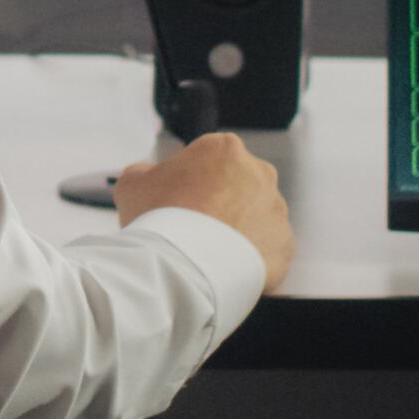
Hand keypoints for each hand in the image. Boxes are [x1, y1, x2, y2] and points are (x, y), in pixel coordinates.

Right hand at [115, 130, 294, 295]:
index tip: (175, 205)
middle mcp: (260, 172)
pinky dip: (249, 259)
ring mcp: (277, 210)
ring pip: (254, 218)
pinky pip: (266, 250)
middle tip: (192, 230)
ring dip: (236, 232)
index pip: (207, 161)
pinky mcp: (286, 245)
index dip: (188, 183)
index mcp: (224, 149)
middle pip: (236, 187)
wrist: (184, 269)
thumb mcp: (132, 183)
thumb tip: (152, 176)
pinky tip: (225, 269)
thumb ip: (146, 172)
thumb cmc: (158, 220)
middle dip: (219, 204)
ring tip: (207, 255)